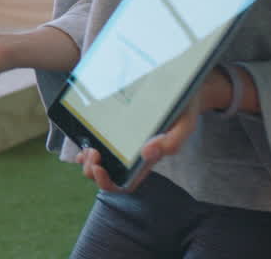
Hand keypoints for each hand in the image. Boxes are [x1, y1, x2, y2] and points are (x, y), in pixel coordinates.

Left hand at [76, 89, 205, 192]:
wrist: (182, 86)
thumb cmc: (184, 108)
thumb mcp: (185, 124)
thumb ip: (173, 142)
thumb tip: (147, 154)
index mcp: (148, 159)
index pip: (126, 184)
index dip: (109, 183)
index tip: (99, 168)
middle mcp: (133, 154)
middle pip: (107, 175)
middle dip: (92, 171)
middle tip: (92, 153)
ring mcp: (123, 141)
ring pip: (100, 161)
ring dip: (88, 161)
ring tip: (88, 148)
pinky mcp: (116, 126)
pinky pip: (98, 142)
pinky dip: (86, 145)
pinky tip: (84, 141)